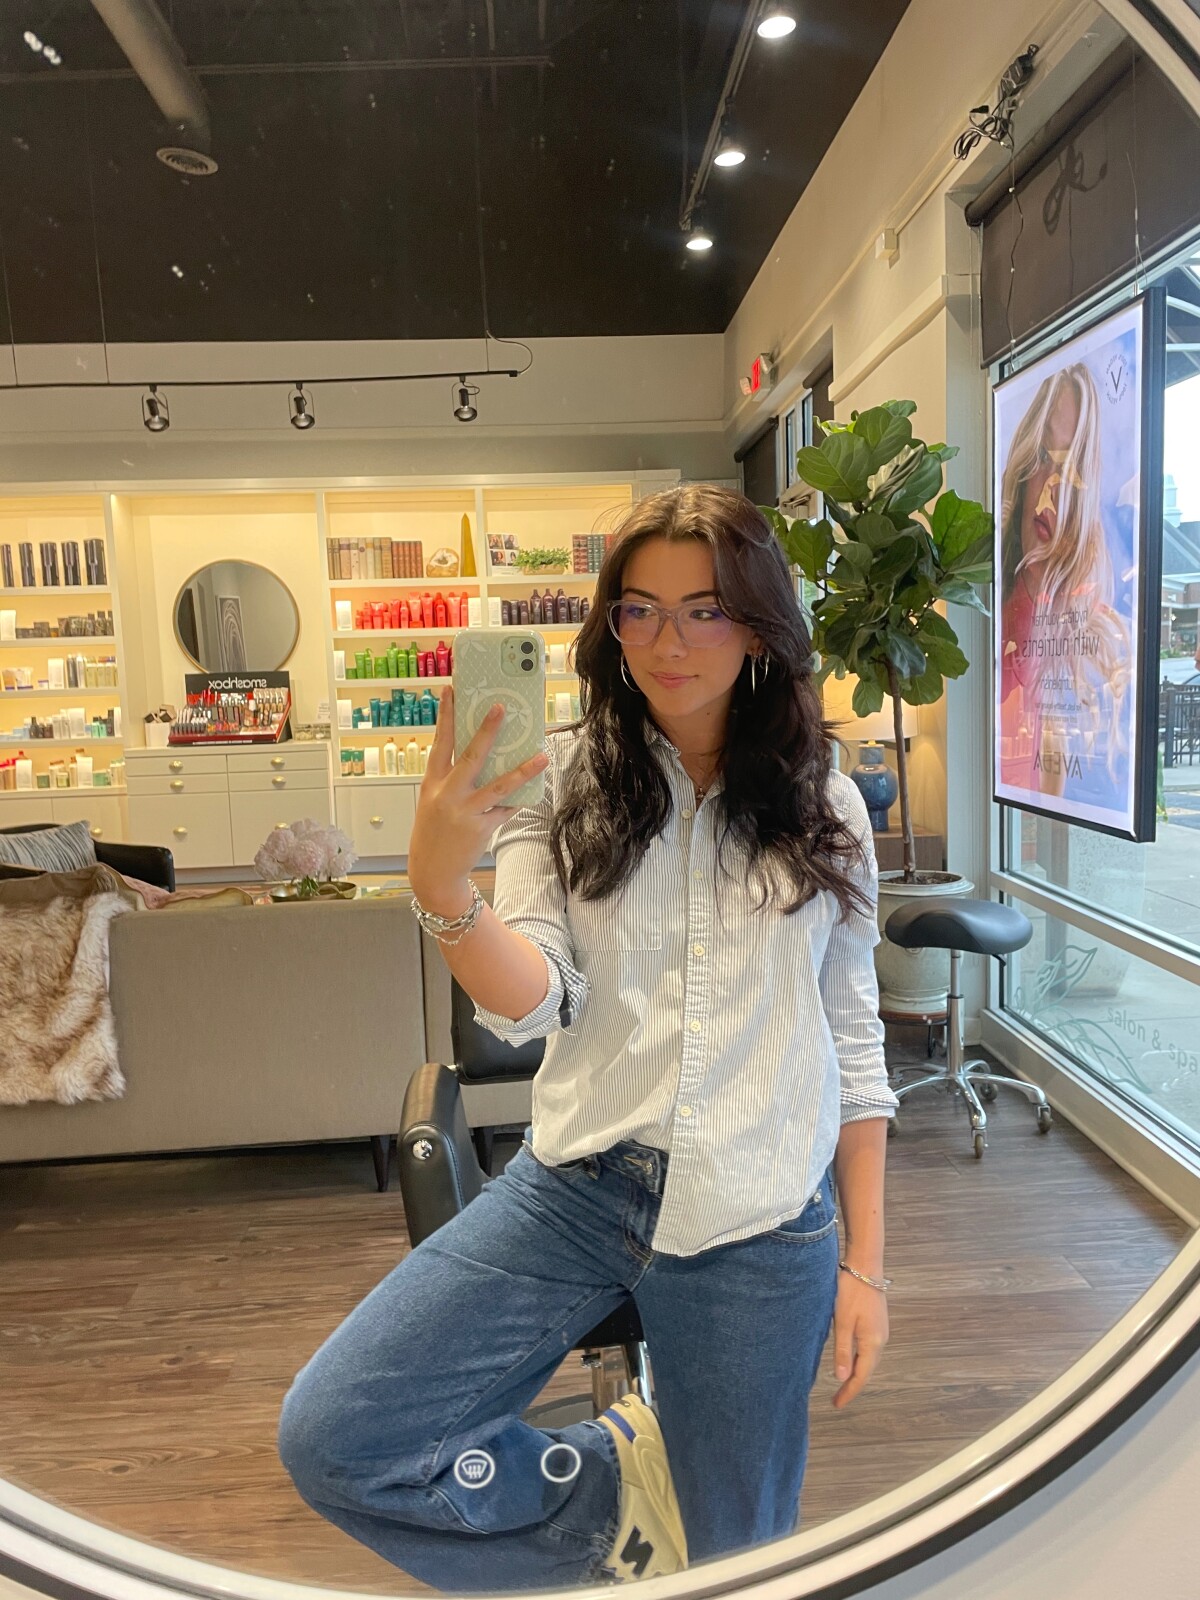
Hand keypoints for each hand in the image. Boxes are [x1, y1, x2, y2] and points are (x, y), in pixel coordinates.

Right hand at [408, 685, 548, 902]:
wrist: (432, 872)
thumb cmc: (433, 832)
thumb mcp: (433, 801)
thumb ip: (451, 779)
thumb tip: (482, 754)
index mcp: (432, 783)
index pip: (440, 743)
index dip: (445, 716)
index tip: (451, 690)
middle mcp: (448, 795)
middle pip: (470, 756)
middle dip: (487, 731)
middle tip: (501, 707)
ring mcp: (466, 812)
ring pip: (499, 786)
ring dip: (523, 770)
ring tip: (542, 755)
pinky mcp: (482, 828)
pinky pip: (506, 809)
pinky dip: (519, 799)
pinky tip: (534, 789)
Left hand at [831, 1270, 887, 1409]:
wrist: (865, 1266)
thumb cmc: (851, 1292)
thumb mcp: (842, 1322)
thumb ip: (842, 1351)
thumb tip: (842, 1378)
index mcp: (872, 1343)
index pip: (861, 1376)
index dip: (849, 1392)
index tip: (837, 1404)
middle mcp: (881, 1340)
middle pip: (867, 1370)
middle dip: (852, 1386)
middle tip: (836, 1399)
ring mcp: (881, 1331)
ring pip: (869, 1360)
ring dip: (857, 1373)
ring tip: (842, 1384)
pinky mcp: (878, 1323)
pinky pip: (869, 1349)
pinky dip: (860, 1360)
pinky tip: (850, 1360)